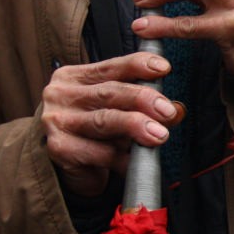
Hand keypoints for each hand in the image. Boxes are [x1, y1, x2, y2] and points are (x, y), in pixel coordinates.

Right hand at [41, 52, 178, 196]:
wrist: (64, 167)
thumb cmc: (94, 133)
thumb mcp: (117, 112)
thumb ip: (141, 106)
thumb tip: (175, 110)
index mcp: (75, 77)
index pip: (111, 67)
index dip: (138, 65)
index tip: (163, 68)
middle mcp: (61, 95)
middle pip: (109, 93)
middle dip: (143, 99)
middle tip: (168, 110)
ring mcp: (57, 121)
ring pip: (104, 121)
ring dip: (136, 126)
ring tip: (159, 135)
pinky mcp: (59, 148)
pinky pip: (100, 153)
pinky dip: (123, 158)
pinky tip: (136, 162)